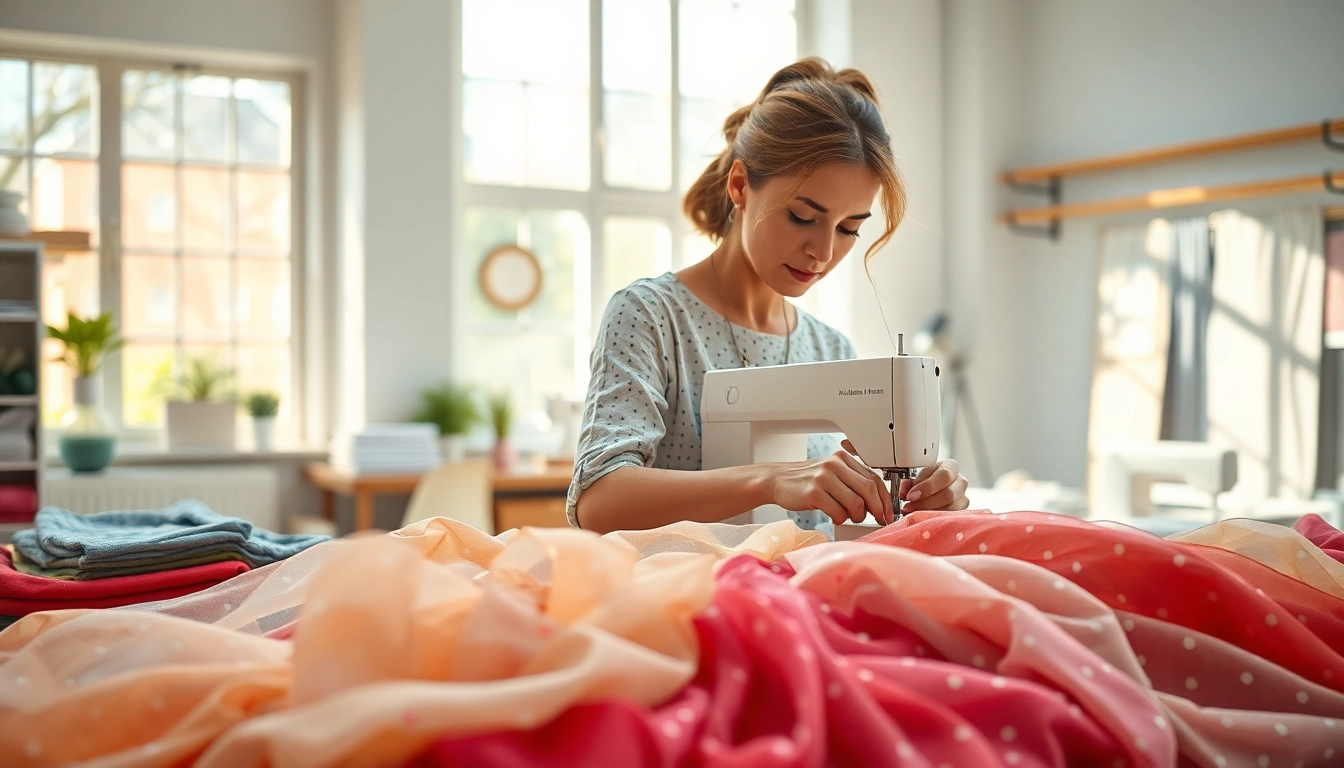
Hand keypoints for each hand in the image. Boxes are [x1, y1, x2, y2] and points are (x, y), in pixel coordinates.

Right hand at [766, 446, 894, 526]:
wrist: (777, 480)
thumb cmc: (806, 481)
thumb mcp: (831, 472)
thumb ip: (852, 481)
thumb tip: (877, 502)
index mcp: (842, 459)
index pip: (874, 478)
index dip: (884, 498)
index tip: (887, 513)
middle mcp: (834, 465)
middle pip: (868, 489)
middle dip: (877, 509)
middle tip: (878, 520)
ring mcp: (823, 478)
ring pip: (855, 502)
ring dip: (857, 516)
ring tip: (850, 517)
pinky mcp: (813, 493)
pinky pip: (838, 512)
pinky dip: (840, 519)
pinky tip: (835, 517)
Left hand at [899, 459, 969, 512]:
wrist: (933, 491)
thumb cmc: (925, 483)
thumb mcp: (915, 478)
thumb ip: (908, 483)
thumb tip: (904, 492)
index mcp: (951, 467)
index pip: (944, 475)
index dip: (927, 487)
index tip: (911, 495)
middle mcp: (961, 482)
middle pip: (948, 494)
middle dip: (925, 503)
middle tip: (909, 507)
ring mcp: (963, 499)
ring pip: (950, 509)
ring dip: (929, 513)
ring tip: (913, 514)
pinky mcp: (962, 513)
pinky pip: (949, 518)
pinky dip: (934, 520)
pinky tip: (923, 519)